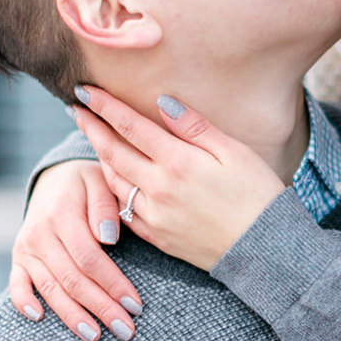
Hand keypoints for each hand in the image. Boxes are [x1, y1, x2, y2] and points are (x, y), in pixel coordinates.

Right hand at [10, 160, 143, 340]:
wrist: (55, 179)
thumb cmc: (88, 185)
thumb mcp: (101, 182)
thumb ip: (106, 207)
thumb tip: (109, 238)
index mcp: (62, 215)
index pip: (89, 259)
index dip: (112, 284)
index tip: (135, 305)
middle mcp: (40, 234)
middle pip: (72, 279)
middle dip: (100, 308)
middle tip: (125, 330)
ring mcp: (26, 249)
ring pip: (50, 288)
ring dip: (72, 316)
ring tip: (95, 336)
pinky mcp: (19, 259)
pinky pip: (16, 284)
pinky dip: (23, 302)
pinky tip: (39, 318)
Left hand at [68, 86, 286, 271]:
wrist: (264, 249)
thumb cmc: (257, 194)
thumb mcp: (234, 152)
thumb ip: (195, 127)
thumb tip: (163, 102)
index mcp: (178, 162)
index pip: (130, 126)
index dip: (104, 106)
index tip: (84, 91)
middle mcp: (159, 189)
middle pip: (112, 152)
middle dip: (91, 128)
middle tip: (75, 110)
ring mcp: (155, 215)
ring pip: (114, 181)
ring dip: (100, 158)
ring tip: (94, 140)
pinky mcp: (157, 237)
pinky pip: (124, 210)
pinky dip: (114, 191)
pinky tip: (114, 179)